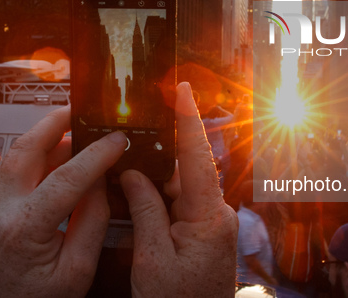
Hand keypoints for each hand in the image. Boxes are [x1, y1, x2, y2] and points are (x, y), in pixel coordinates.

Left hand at [0, 107, 126, 296]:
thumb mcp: (78, 269)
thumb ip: (93, 220)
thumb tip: (101, 179)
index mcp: (25, 230)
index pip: (66, 179)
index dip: (97, 155)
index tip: (118, 140)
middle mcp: (1, 212)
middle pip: (25, 150)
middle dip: (55, 123)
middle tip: (82, 110)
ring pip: (17, 155)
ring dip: (47, 137)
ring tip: (78, 128)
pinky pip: (17, 170)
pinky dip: (41, 155)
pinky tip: (63, 154)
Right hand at [121, 82, 237, 296]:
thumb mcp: (152, 258)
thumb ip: (145, 210)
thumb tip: (134, 174)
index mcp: (208, 216)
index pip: (197, 157)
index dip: (188, 119)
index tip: (181, 89)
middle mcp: (217, 213)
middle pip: (186, 170)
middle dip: (159, 157)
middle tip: (131, 142)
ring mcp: (214, 222)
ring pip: (183, 187)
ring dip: (158, 181)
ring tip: (129, 174)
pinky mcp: (207, 230)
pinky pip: (184, 202)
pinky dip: (163, 197)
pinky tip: (141, 196)